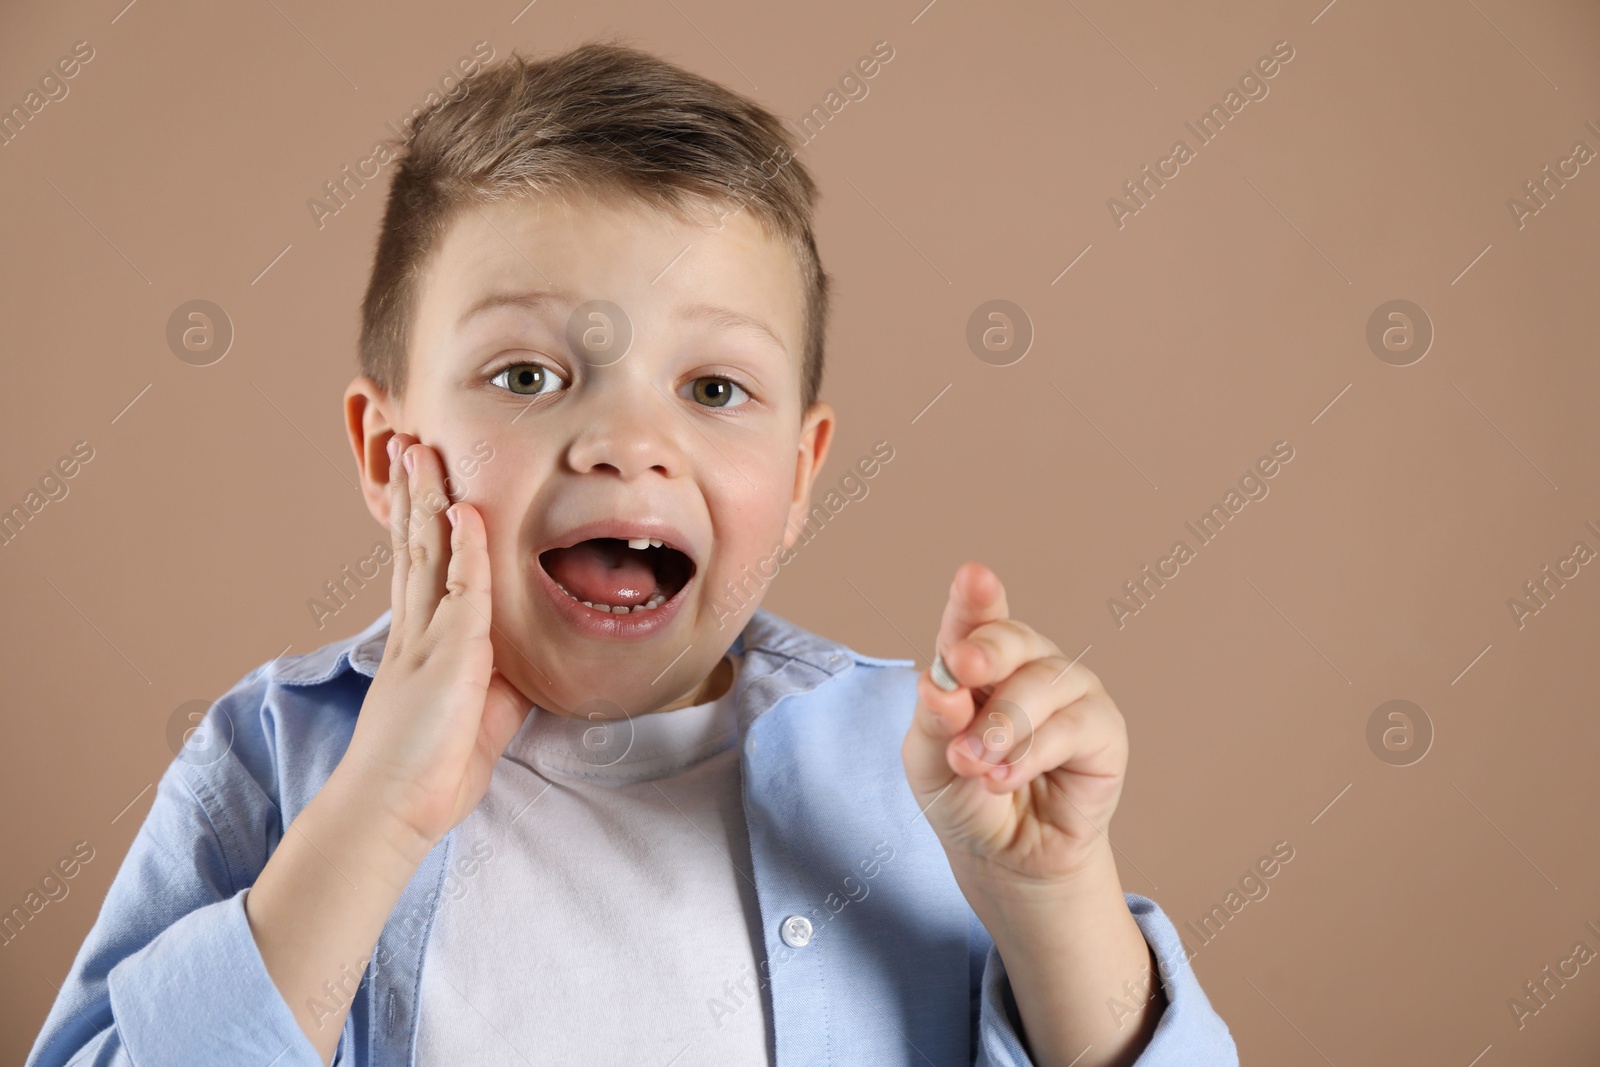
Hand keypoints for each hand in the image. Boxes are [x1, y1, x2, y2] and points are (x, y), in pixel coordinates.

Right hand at [336, 432, 533, 858]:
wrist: (393, 808)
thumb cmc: (433, 770)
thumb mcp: (479, 713)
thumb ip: (498, 681)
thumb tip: (524, 668)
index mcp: (420, 643)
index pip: (419, 567)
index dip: (419, 521)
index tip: (419, 482)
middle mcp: (416, 631)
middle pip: (413, 545)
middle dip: (412, 493)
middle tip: (408, 445)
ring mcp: (427, 638)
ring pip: (426, 553)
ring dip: (426, 499)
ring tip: (419, 451)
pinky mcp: (447, 654)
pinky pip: (461, 589)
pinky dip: (465, 547)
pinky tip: (465, 509)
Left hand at [901, 562, 1128, 889]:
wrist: (1005, 858)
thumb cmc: (964, 796)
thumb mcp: (930, 763)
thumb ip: (934, 723)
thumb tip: (936, 684)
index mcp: (978, 661)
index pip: (975, 619)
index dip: (975, 597)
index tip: (974, 577)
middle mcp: (1027, 664)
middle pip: (1011, 638)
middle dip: (984, 652)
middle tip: (960, 669)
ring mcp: (1068, 692)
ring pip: (1040, 684)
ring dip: (1001, 725)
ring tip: (974, 763)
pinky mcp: (1103, 729)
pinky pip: (1071, 727)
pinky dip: (1032, 753)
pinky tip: (1004, 777)